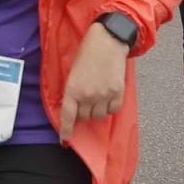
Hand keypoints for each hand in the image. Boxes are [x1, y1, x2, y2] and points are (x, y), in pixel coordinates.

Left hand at [58, 23, 129, 140]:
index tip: (65, 142)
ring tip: (97, 95)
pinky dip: (109, 107)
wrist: (108, 41)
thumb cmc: (86, 54)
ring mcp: (104, 95)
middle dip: (83, 113)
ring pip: (99, 116)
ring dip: (96, 110)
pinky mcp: (117, 93)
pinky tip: (108, 95)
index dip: (66, 131)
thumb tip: (73, 109)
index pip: (68, 116)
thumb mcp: (73, 72)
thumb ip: (72, 91)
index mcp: (72, 89)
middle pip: (84, 117)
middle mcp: (87, 95)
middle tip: (85, 101)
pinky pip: (113, 110)